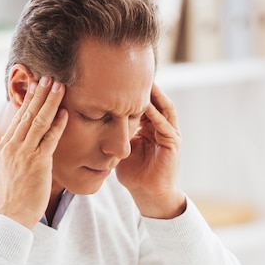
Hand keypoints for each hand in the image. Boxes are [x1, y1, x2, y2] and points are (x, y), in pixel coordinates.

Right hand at [0, 77, 67, 228]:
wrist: (11, 216)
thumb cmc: (14, 198)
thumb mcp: (7, 171)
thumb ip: (15, 156)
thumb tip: (22, 147)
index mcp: (3, 148)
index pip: (17, 118)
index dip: (28, 100)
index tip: (36, 86)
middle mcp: (11, 147)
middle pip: (27, 114)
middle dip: (39, 94)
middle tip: (49, 77)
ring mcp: (24, 154)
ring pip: (38, 121)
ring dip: (50, 102)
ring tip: (59, 86)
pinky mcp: (37, 163)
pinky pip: (49, 139)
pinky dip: (57, 125)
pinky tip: (65, 113)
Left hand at [115, 83, 185, 218]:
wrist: (148, 193)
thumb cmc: (134, 174)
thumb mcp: (120, 149)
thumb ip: (112, 136)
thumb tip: (91, 124)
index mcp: (150, 128)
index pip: (143, 103)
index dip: (133, 92)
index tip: (119, 78)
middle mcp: (161, 127)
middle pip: (156, 100)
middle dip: (146, 87)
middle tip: (133, 71)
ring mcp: (169, 134)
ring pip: (163, 108)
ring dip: (154, 95)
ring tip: (143, 82)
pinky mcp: (173, 142)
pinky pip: (164, 124)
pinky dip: (155, 114)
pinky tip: (145, 105)